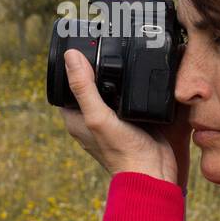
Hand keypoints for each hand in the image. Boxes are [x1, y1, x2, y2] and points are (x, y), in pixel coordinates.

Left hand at [59, 49, 190, 190]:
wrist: (153, 172)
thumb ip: (83, 87)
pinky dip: (131, 86)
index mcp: (75, 117)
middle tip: (106, 48)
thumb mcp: (98, 116)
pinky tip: (139, 76)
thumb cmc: (122, 151)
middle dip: (97, 68)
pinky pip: (128, 97)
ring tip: (123, 58)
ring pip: (111, 89)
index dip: (73, 66)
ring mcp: (112, 118)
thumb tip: (70, 56)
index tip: (84, 48)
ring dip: (116, 76)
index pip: (67, 84)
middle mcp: (91, 117)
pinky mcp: (131, 119)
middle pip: (90, 83)